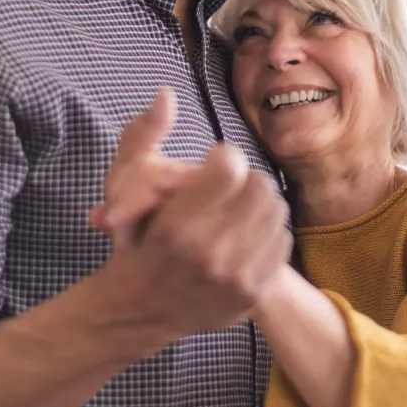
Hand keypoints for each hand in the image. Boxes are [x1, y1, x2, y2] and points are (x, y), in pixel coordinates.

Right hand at [91, 88, 292, 354]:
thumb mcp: (123, 189)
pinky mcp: (253, 292)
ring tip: (236, 208)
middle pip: (260, 184)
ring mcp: (235, 277)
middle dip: (243, 178)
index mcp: (176, 227)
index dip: (223, 158)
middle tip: (228, 185)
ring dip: (258, 201)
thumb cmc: (134, 243)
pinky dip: (268, 230)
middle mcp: (209, 255)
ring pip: (276, 209)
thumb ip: (142, 136)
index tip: (213, 164)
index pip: (231, 168)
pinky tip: (246, 233)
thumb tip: (166, 93)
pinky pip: (283, 239)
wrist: (140, 313)